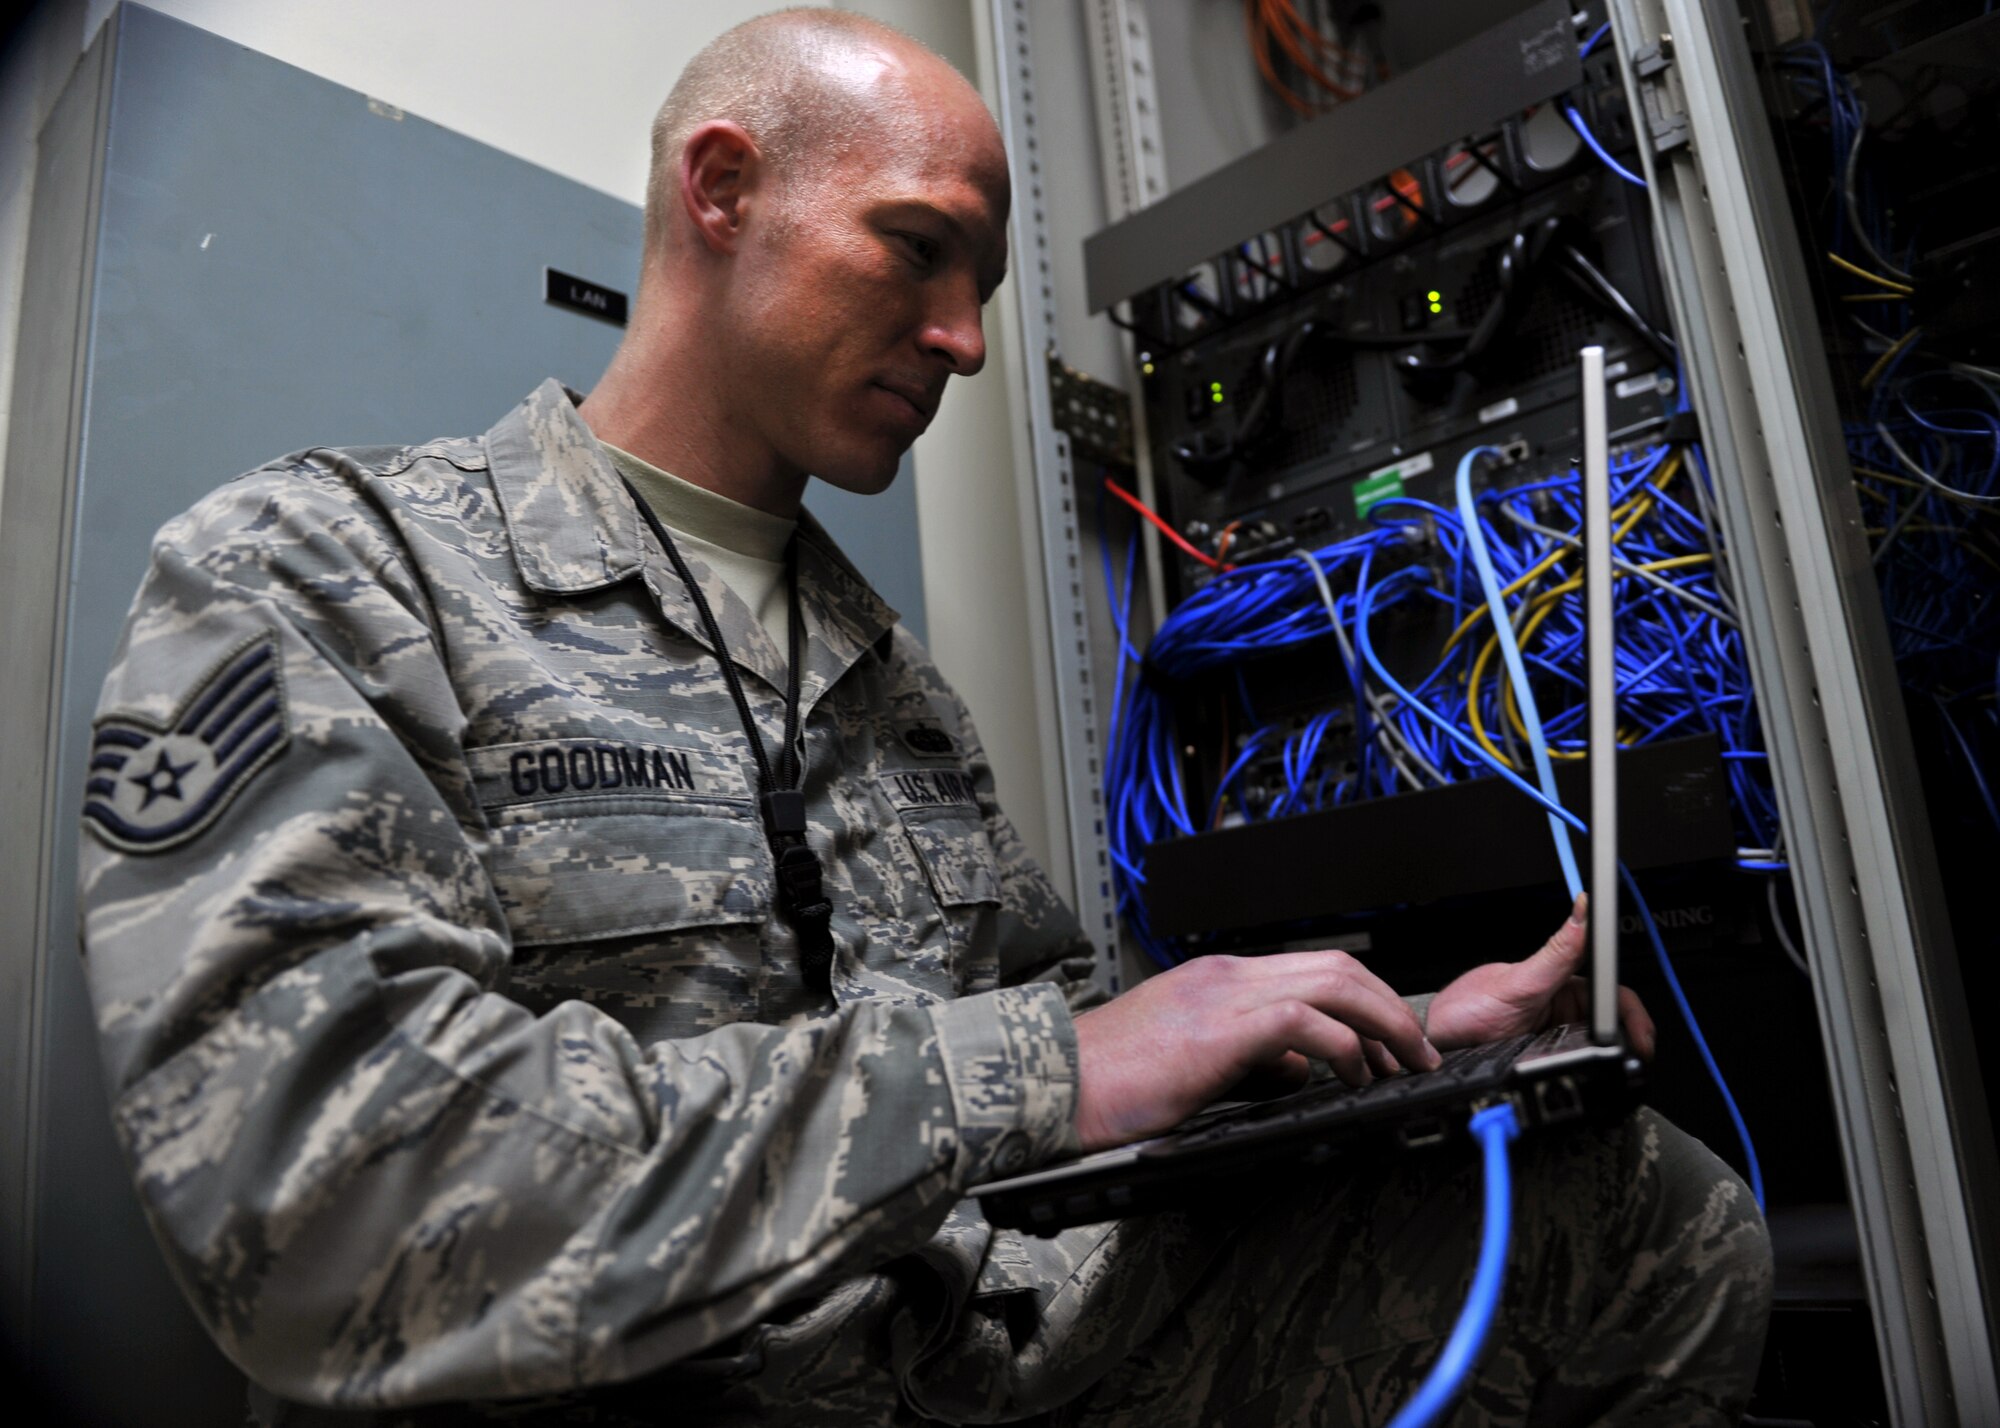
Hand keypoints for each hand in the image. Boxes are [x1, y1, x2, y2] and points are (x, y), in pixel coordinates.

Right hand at [1070, 950, 1441, 1152]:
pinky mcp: (1220, 1029)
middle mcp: (1227, 976)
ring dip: (1383, 1022)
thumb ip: (1247, 1059)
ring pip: (1333, 984)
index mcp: (1217, 980)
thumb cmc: (1109, 1084)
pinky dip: (1343, 1046)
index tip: (1393, 1039)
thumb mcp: (1191, 1065)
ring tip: (1405, 1062)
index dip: (1367, 1002)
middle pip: (1337, 967)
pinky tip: (1354, 1075)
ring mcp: (1224, 995)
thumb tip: (1295, 1070)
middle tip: (1418, 1051)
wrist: (1054, 1085)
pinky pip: (1304, 1020)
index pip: (1313, 971)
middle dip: (1391, 1008)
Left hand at [1423, 894, 1656, 1056]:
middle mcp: (1563, 1009)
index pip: (1614, 993)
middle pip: (1613, 1024)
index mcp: (1563, 983)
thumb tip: (1584, 908)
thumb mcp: (1518, 982)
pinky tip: (1590, 1076)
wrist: (1439, 1044)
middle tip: (1634, 1059)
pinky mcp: (1546, 1059)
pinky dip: (1589, 1071)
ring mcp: (1556, 1036)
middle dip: (1628, 1040)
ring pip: (1600, 1047)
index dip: (1633, 1014)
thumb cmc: (1468, 1007)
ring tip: (1615, 1068)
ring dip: (1610, 1057)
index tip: (1642, 1034)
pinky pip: (1577, 1064)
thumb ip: (1556, 952)